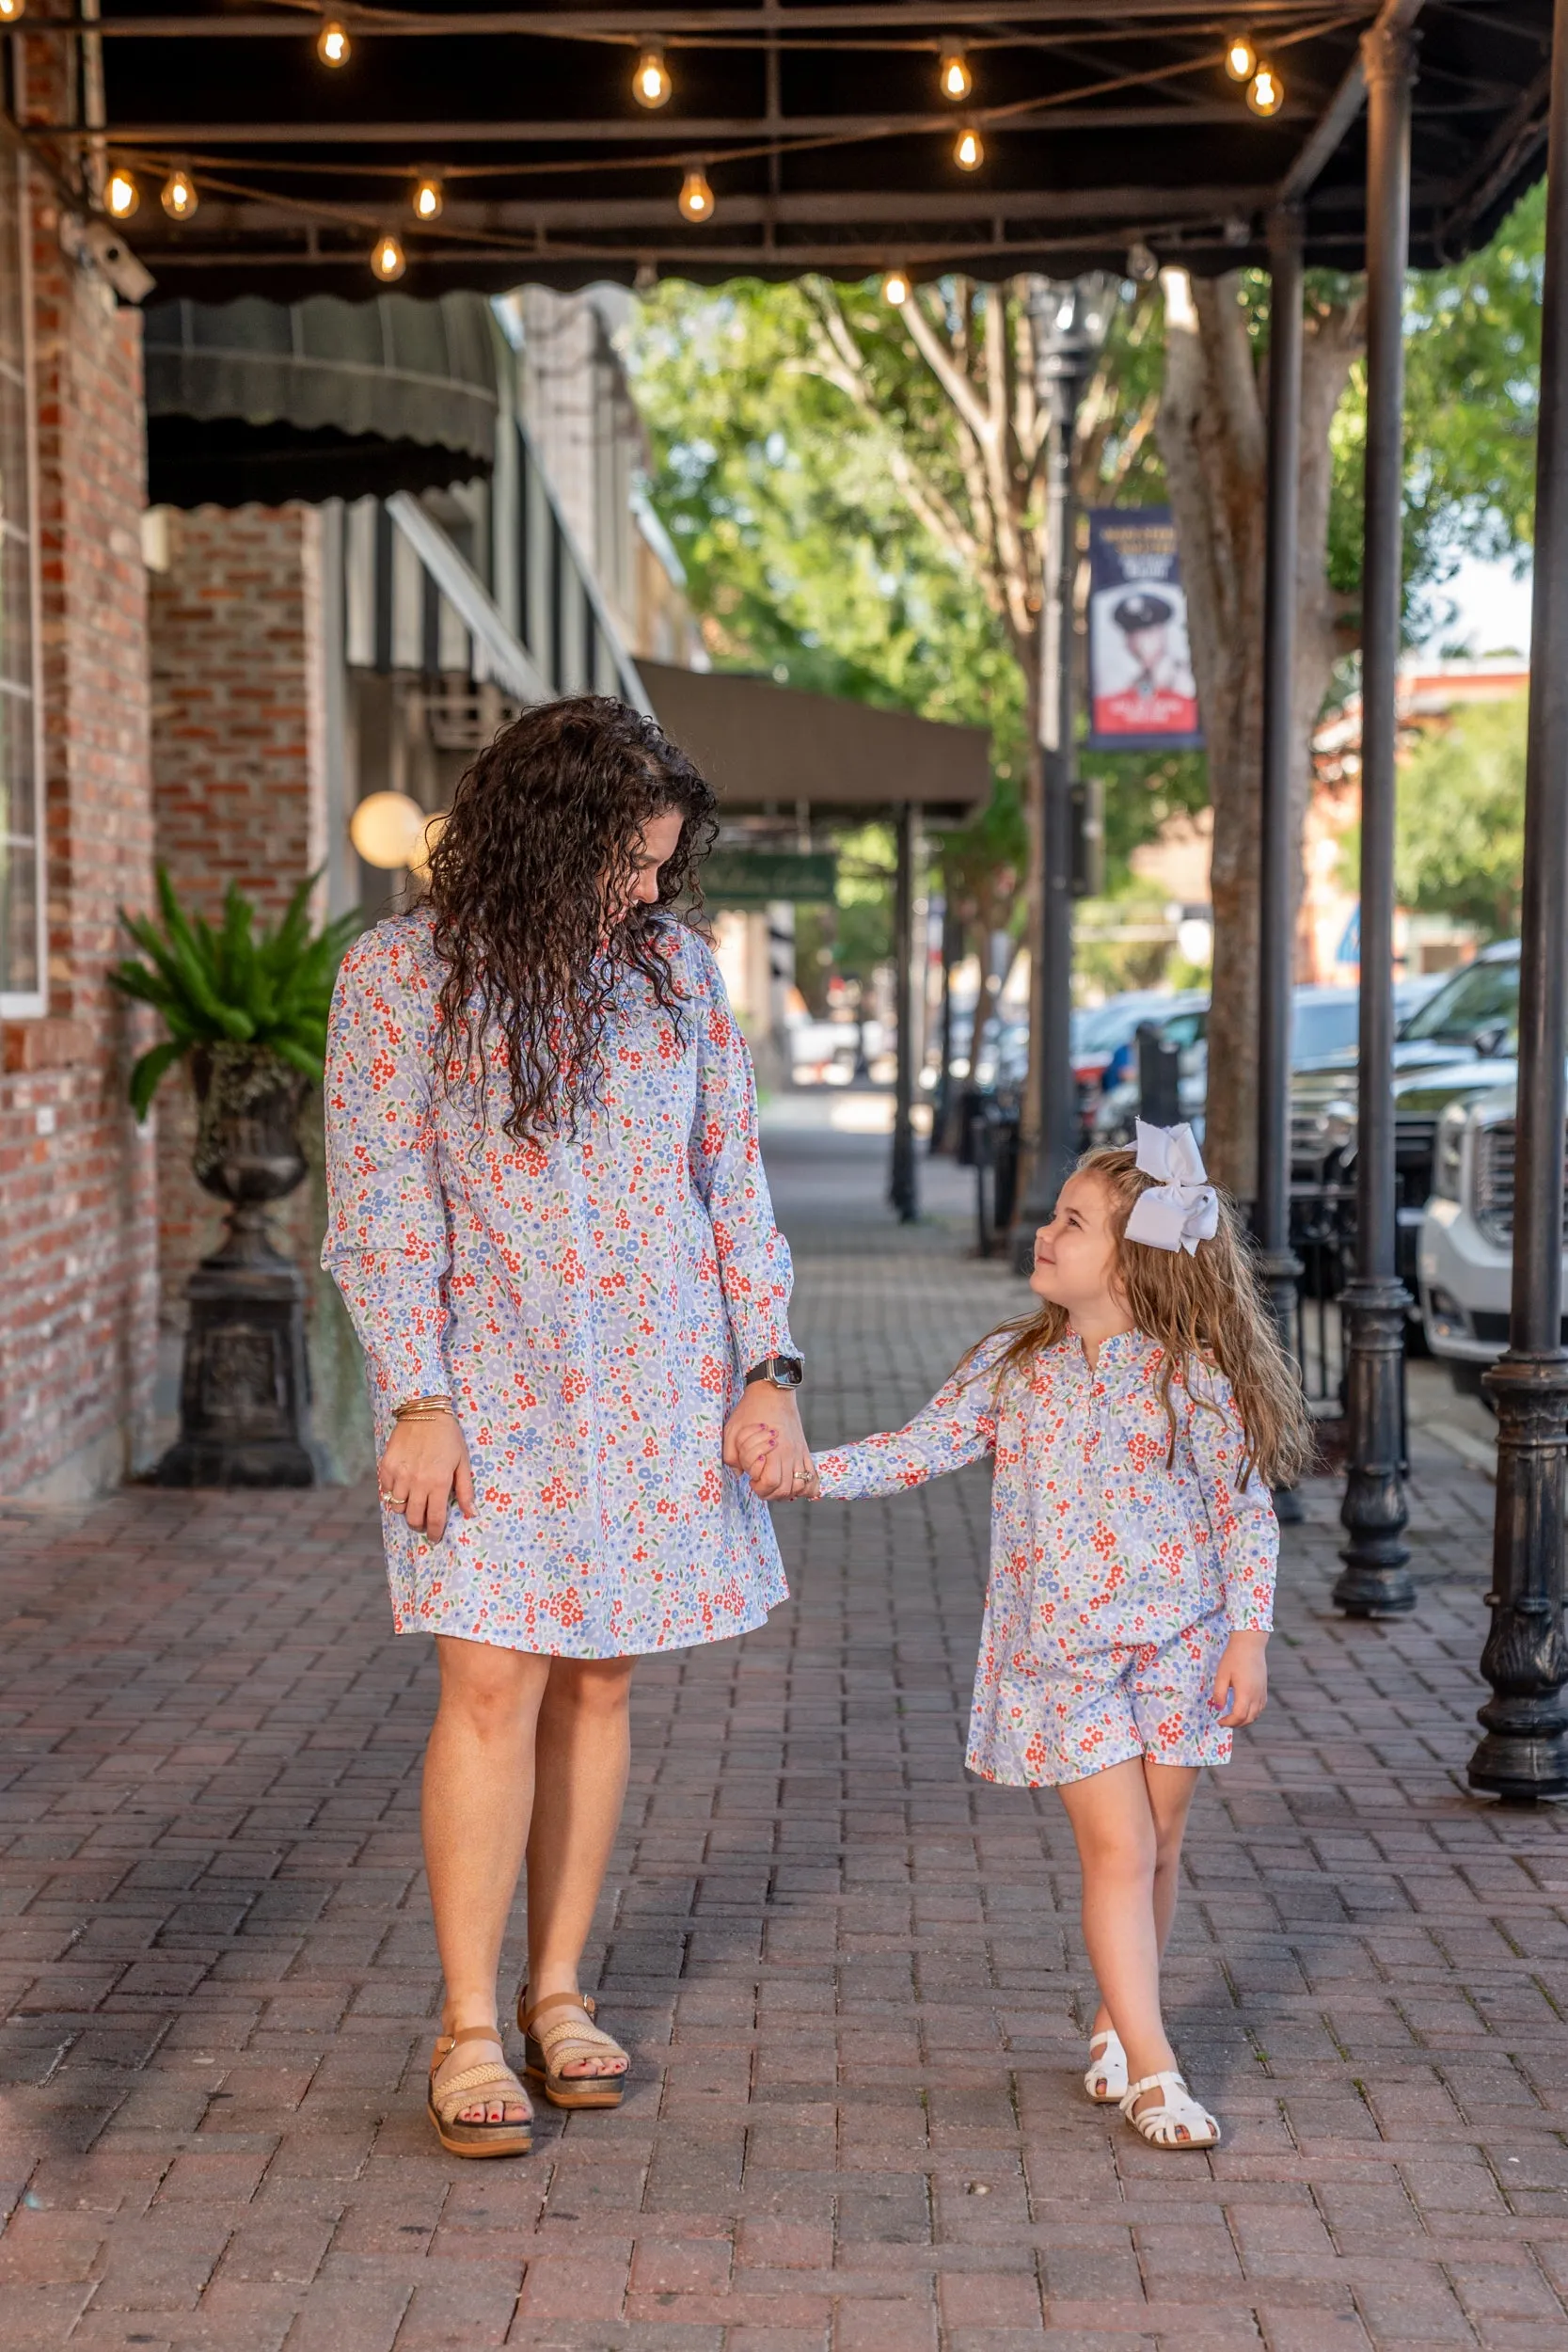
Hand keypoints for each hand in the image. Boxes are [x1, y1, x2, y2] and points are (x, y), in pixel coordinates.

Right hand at [378, 1412, 474, 1542]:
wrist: (423, 1410)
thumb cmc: (448, 1436)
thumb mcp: (463, 1461)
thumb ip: (465, 1490)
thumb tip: (471, 1514)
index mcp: (439, 1482)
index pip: (435, 1518)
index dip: (435, 1532)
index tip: (435, 1537)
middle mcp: (417, 1482)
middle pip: (413, 1518)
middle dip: (419, 1525)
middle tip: (423, 1522)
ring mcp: (399, 1475)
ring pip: (397, 1507)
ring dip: (405, 1510)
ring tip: (412, 1504)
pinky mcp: (385, 1467)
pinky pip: (385, 1491)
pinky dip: (392, 1495)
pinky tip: (401, 1489)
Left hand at [733, 1418, 818, 1499]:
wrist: (772, 1391)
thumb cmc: (750, 1410)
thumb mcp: (732, 1431)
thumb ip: (731, 1456)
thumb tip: (739, 1474)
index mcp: (772, 1449)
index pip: (770, 1482)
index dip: (758, 1485)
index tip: (751, 1478)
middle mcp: (789, 1454)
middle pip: (785, 1490)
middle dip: (769, 1493)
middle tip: (759, 1483)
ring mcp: (799, 1453)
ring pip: (799, 1486)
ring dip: (786, 1492)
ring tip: (774, 1484)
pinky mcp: (804, 1451)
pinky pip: (813, 1476)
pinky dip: (807, 1487)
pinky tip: (794, 1485)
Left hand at [1210, 1629, 1267, 1726]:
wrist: (1250, 1644)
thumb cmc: (1233, 1658)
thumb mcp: (1222, 1675)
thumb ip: (1219, 1693)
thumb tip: (1218, 1708)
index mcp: (1245, 1693)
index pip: (1239, 1716)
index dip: (1228, 1722)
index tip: (1219, 1721)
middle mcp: (1256, 1696)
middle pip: (1249, 1719)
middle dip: (1236, 1724)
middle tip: (1224, 1722)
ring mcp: (1262, 1693)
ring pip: (1256, 1715)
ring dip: (1245, 1720)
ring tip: (1233, 1717)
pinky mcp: (1264, 1689)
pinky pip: (1260, 1707)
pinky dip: (1252, 1713)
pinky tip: (1244, 1709)